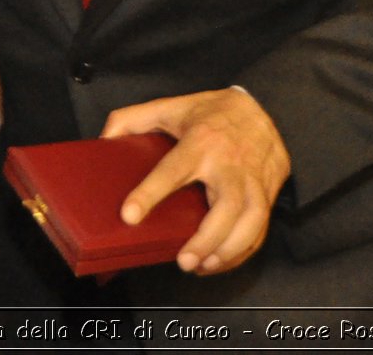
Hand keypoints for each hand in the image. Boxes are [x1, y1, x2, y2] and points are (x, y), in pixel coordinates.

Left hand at [101, 88, 290, 274]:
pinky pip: (261, 227)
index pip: (172, 169)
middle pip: (226, 205)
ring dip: (228, 249)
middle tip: (182, 261)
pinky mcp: (267, 191)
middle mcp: (230, 162)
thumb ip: (133, 119)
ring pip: (251, 219)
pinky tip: (220, 260)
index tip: (129, 215)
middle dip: (206, 238)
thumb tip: (104, 140)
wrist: (262, 106)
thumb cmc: (210, 111)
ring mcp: (253, 178)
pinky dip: (243, 250)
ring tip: (202, 266)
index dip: (150, 193)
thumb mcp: (170, 106)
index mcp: (201, 140)